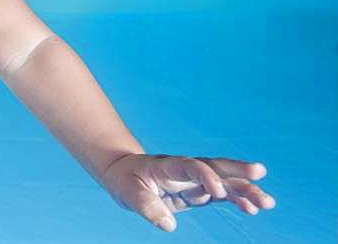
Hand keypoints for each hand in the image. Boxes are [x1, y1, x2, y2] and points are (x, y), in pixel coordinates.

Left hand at [101, 153, 275, 231]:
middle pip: (214, 166)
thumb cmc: (125, 180)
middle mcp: (186, 170)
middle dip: (236, 169)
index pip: (190, 166)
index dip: (204, 175)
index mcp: (167, 165)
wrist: (124, 173)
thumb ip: (147, 206)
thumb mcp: (128, 193)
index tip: (216, 191)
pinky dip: (238, 201)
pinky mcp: (199, 191)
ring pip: (224, 181)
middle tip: (260, 171)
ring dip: (245, 189)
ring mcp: (194, 180)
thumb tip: (168, 225)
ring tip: (267, 202)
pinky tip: (253, 209)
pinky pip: (222, 195)